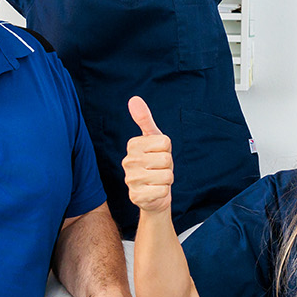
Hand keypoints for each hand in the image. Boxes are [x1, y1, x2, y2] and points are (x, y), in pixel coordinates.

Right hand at [123, 96, 172, 213]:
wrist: (153, 195)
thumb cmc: (155, 163)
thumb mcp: (153, 139)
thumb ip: (145, 119)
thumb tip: (134, 99)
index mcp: (133, 145)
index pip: (165, 142)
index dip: (167, 150)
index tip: (158, 155)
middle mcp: (128, 161)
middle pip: (166, 159)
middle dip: (168, 166)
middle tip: (159, 169)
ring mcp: (130, 180)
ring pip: (166, 176)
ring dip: (166, 180)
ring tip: (157, 180)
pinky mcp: (136, 197)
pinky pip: (162, 191)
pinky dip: (163, 192)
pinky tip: (154, 191)